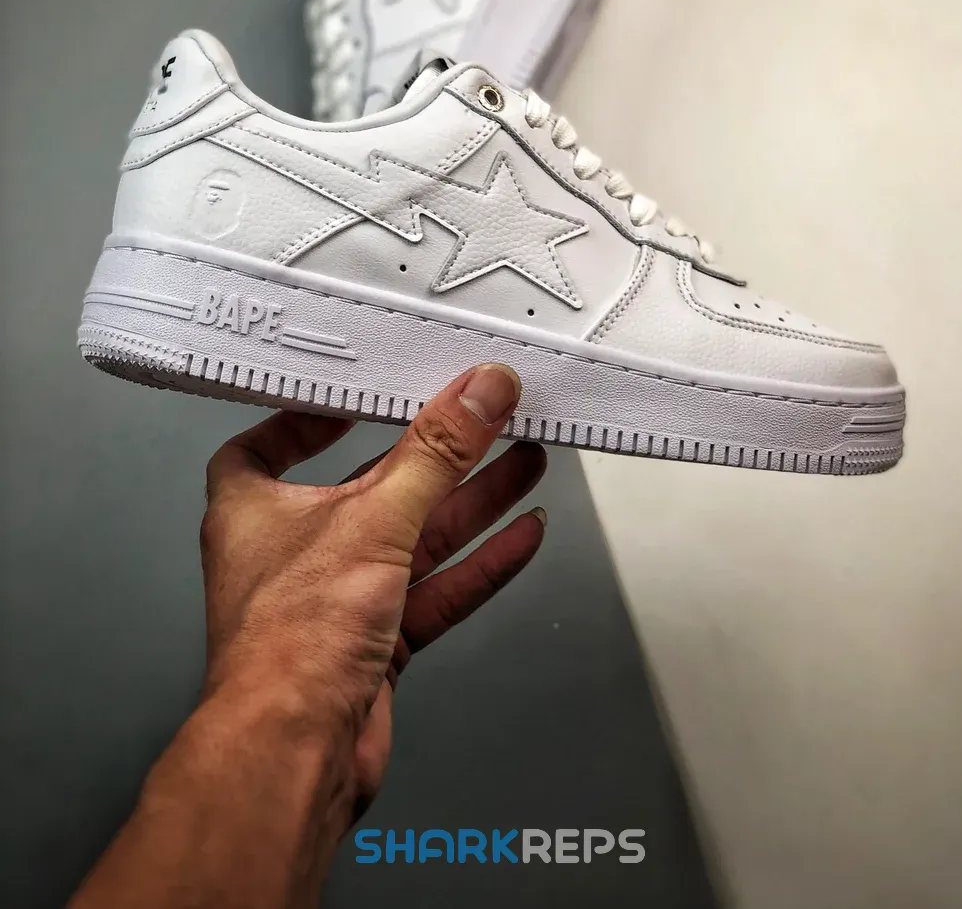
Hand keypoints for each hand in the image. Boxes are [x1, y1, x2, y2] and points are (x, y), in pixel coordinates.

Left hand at [199, 362, 545, 826]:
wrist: (295, 754)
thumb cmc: (287, 646)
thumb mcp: (374, 517)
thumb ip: (436, 452)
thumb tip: (477, 393)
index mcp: (255, 508)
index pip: (272, 443)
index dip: (314, 415)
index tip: (364, 392)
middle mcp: (292, 551)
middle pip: (372, 485)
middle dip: (436, 455)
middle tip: (484, 418)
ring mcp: (337, 598)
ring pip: (415, 536)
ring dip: (472, 501)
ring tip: (523, 460)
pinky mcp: (377, 641)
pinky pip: (437, 587)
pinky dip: (479, 562)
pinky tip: (519, 535)